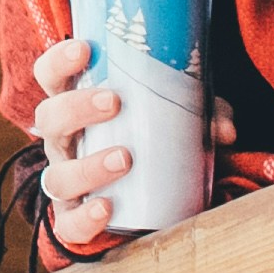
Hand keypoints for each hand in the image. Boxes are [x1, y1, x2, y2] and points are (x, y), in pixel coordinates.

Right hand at [29, 36, 237, 252]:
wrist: (149, 199)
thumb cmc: (155, 140)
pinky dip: (84, 218)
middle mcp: (64, 142)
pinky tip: (108, 207)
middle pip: (48, 119)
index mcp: (76, 107)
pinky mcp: (76, 219)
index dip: (58, 61)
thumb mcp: (180, 119)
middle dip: (76, 107)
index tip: (84, 48)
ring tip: (124, 157)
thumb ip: (205, 115)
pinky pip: (68, 224)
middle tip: (113, 102)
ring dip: (87, 166)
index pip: (51, 76)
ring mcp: (66, 182)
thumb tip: (226, 130)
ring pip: (56, 175)